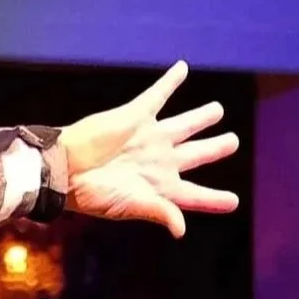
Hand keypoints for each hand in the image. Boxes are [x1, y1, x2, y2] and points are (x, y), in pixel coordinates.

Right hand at [58, 62, 240, 237]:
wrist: (65, 168)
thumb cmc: (93, 194)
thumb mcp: (129, 206)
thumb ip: (159, 212)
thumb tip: (181, 230)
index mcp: (160, 187)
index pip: (194, 194)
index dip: (214, 199)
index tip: (233, 202)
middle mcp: (159, 161)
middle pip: (196, 154)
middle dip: (216, 148)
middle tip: (232, 142)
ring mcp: (149, 138)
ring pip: (185, 124)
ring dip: (202, 116)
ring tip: (217, 111)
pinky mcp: (136, 116)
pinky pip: (158, 95)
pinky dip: (171, 81)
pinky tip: (182, 68)